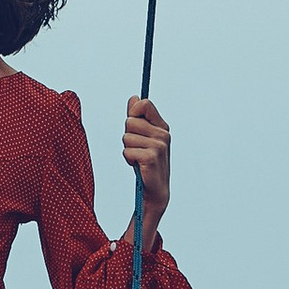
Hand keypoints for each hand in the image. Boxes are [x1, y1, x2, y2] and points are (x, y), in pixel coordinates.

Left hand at [123, 94, 170, 225]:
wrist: (155, 190)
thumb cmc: (146, 162)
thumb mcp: (142, 137)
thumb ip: (138, 117)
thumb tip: (134, 98)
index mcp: (162, 126)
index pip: (144, 104)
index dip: (133, 112)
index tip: (135, 126)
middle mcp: (163, 134)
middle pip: (130, 121)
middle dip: (127, 136)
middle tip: (138, 149)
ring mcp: (158, 145)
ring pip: (126, 137)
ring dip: (127, 149)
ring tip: (138, 158)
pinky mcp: (151, 157)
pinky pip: (127, 151)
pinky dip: (128, 159)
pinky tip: (138, 166)